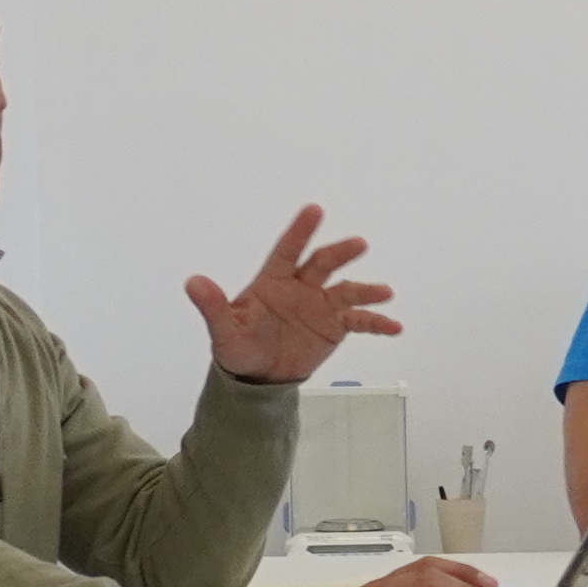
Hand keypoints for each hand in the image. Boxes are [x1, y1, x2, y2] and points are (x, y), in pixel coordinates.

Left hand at [188, 208, 399, 384]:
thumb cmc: (239, 348)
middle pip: (323, 263)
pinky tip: (395, 327)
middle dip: (341, 253)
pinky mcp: (335, 326)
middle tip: (359, 245)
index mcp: (273, 281)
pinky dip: (378, 323)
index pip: (288, 250)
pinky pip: (360, 322)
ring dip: (366, 289)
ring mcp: (321, 305)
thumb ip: (212, 307)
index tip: (315, 209)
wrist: (260, 377)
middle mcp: (301, 287)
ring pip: (347, 290)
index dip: (300, 230)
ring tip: (384, 292)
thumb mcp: (223, 331)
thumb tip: (192, 282)